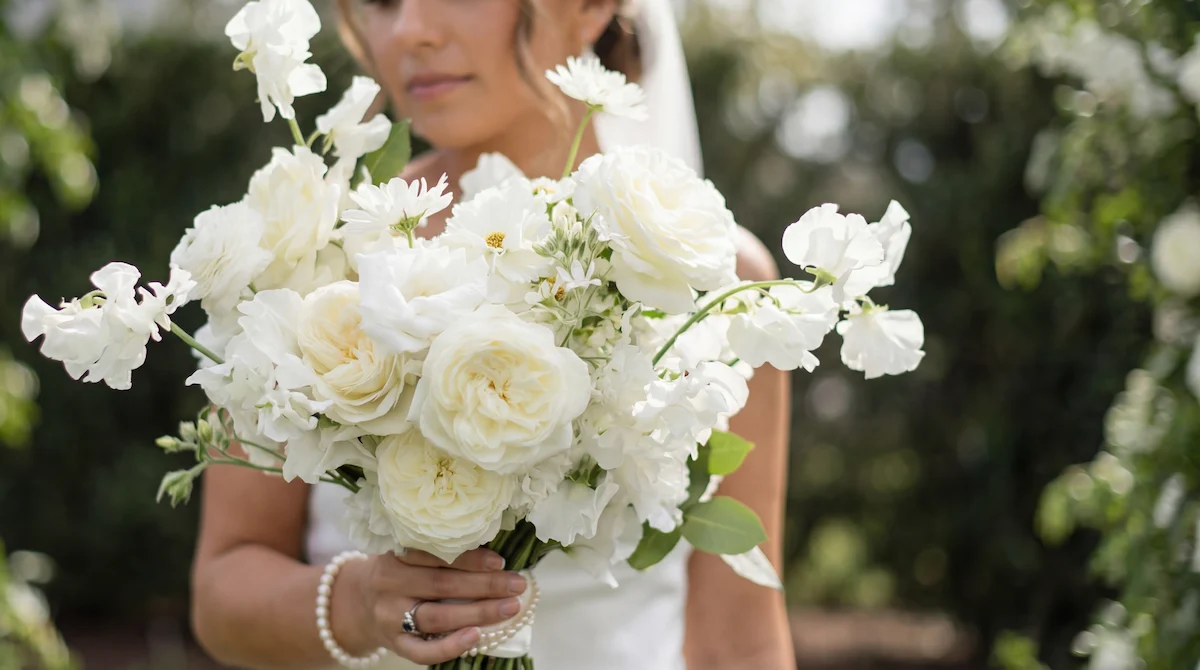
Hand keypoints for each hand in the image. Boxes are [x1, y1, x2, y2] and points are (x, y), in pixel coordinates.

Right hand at [337, 548, 528, 664]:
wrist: (356, 603)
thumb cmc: (396, 573)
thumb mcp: (406, 555)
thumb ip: (438, 554)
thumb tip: (495, 557)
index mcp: (395, 557)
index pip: (435, 556)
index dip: (469, 558)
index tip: (500, 560)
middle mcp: (390, 586)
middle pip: (442, 585)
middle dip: (485, 585)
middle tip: (517, 584)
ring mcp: (391, 618)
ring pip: (437, 617)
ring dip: (478, 613)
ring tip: (510, 608)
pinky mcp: (395, 645)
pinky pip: (423, 651)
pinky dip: (451, 646)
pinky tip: (476, 637)